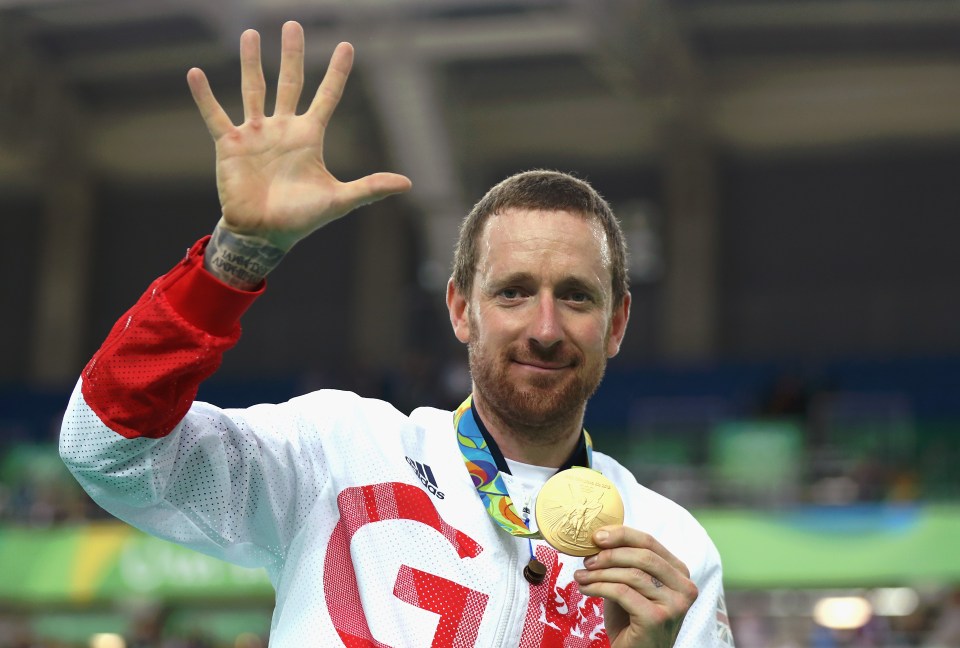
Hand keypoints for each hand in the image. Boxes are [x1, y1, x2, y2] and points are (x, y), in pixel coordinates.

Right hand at [186, 21, 411, 250]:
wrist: (264, 233)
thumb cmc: (301, 218)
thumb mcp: (339, 201)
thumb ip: (369, 188)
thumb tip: (407, 183)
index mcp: (309, 137)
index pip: (327, 97)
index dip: (337, 73)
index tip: (348, 46)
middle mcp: (282, 128)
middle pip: (289, 83)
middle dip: (292, 55)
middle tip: (293, 25)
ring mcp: (255, 134)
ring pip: (253, 89)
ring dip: (251, 63)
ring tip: (251, 34)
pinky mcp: (230, 145)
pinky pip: (215, 116)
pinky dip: (205, 97)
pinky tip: (195, 73)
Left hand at [574, 526, 697, 646]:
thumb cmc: (632, 619)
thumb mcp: (631, 584)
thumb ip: (624, 562)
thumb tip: (600, 536)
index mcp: (679, 572)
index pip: (649, 542)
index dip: (621, 534)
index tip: (596, 536)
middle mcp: (684, 587)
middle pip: (643, 555)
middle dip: (609, 554)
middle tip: (587, 559)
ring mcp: (674, 605)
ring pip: (631, 574)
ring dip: (600, 573)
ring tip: (581, 576)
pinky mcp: (657, 619)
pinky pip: (622, 592)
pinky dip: (599, 587)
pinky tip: (586, 589)